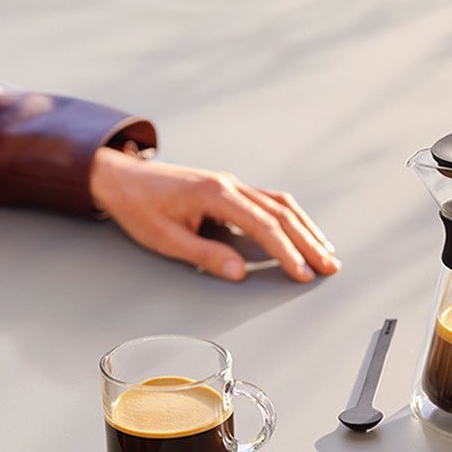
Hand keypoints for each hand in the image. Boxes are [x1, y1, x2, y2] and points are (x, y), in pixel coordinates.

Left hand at [89, 147, 339, 282]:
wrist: (122, 178)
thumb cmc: (140, 207)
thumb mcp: (166, 238)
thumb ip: (205, 255)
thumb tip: (239, 272)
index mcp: (215, 194)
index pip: (262, 225)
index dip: (286, 251)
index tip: (302, 273)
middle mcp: (230, 185)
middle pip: (281, 214)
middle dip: (308, 242)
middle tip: (329, 266)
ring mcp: (233, 185)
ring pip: (281, 205)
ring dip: (306, 229)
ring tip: (326, 252)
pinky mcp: (232, 190)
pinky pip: (270, 202)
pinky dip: (292, 219)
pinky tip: (303, 233)